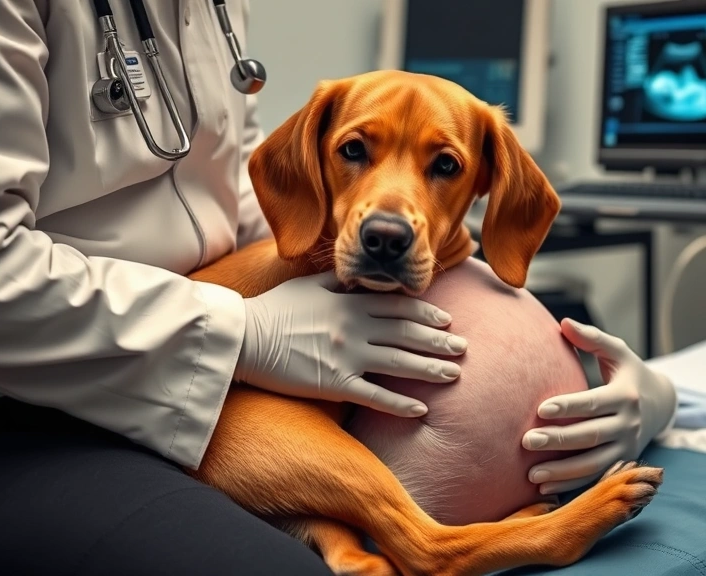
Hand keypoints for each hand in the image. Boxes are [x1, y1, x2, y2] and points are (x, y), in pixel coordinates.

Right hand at [234, 272, 466, 417]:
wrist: (241, 337)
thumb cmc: (273, 310)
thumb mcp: (309, 285)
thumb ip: (341, 283)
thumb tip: (365, 278)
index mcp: (350, 302)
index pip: (399, 306)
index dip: (427, 313)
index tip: (448, 319)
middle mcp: (354, 327)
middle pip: (407, 333)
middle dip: (439, 341)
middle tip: (464, 348)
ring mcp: (346, 356)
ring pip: (400, 363)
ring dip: (431, 369)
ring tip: (454, 375)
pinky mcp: (334, 383)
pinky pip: (375, 395)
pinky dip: (400, 403)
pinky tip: (421, 409)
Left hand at [522, 319, 676, 494]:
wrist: (661, 404)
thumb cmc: (629, 373)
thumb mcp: (618, 352)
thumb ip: (591, 339)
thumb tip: (563, 323)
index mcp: (625, 396)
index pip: (593, 403)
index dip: (568, 407)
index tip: (541, 409)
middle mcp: (629, 424)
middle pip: (591, 436)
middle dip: (558, 441)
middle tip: (527, 441)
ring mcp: (627, 447)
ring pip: (593, 464)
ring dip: (562, 472)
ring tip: (532, 475)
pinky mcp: (622, 463)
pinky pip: (595, 478)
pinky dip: (571, 486)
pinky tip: (545, 489)